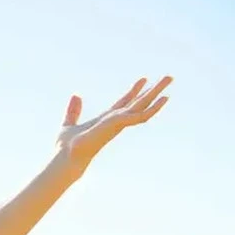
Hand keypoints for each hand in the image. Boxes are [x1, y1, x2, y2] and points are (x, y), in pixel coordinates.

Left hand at [57, 75, 171, 165]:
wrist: (66, 157)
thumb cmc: (66, 147)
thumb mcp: (69, 123)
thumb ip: (73, 110)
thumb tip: (76, 95)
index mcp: (106, 120)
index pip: (124, 103)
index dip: (133, 91)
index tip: (142, 80)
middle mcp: (116, 121)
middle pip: (138, 102)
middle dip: (152, 90)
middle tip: (167, 78)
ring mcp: (119, 123)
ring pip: (143, 105)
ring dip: (156, 92)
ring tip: (169, 79)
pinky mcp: (119, 124)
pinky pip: (141, 115)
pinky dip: (153, 107)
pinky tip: (163, 99)